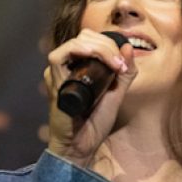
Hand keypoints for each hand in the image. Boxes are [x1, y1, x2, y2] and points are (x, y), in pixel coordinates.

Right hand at [44, 29, 135, 164]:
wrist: (83, 145)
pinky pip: (58, 57)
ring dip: (99, 49)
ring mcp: (58, 73)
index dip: (110, 44)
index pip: (92, 39)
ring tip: (114, 65)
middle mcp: (66, 66)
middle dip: (108, 46)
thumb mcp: (117, 93)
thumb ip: (125, 73)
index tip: (124, 63)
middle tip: (121, 65)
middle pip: (84, 37)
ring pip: (75, 43)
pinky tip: (96, 59)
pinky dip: (79, 52)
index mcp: (80, 66)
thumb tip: (128, 47)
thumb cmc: (95, 122)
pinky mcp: (54, 82)